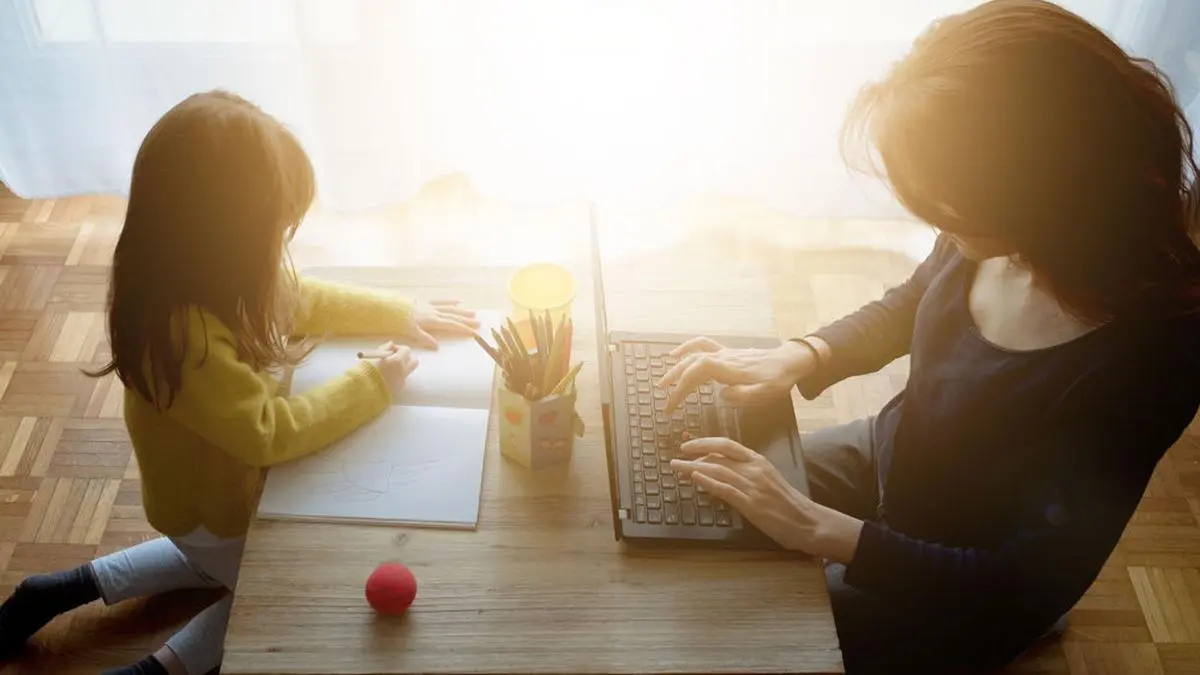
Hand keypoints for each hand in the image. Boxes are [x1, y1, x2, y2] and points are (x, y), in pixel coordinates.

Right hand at [369, 342, 418, 398]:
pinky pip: (400, 381)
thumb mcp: (372, 356)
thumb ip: (384, 349)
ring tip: (387, 370)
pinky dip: (396, 378)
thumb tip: (391, 344)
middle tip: (394, 359)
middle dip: (406, 359)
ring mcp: (401, 382)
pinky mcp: (398, 390)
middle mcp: (403, 371)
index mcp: (397, 361)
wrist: (362, 392)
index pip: (406, 350)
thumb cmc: (364, 371)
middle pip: (414, 361)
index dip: (398, 349)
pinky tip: (384, 379)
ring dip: (400, 369)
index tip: (390, 351)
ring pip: (407, 372)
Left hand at [407, 300, 479, 348]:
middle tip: (479, 323)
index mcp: (433, 321)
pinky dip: (449, 301)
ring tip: (473, 313)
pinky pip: (440, 301)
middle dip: (467, 320)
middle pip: (454, 317)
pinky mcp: (426, 302)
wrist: (392, 307)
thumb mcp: (412, 332)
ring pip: (450, 309)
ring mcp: (431, 306)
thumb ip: (425, 338)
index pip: (452, 325)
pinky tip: (458, 301)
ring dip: (462, 311)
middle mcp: (435, 313)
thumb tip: (437, 347)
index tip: (474, 332)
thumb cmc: (401, 321)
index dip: (463, 328)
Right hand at [656, 337, 816, 410]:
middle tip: (664, 400)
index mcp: (728, 368)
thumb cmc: (778, 379)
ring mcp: (723, 352)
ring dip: (676, 367)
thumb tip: (721, 395)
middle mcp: (722, 357)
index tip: (672, 404)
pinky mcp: (727, 352)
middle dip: (674, 381)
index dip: (680, 387)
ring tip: (663, 382)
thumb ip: (743, 396)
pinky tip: (676, 354)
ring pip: (693, 355)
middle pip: (690, 364)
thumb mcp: (765, 393)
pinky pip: (702, 345)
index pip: (696, 373)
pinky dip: (686, 348)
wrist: (789, 360)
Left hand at [670, 436, 816, 551]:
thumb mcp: (768, 480)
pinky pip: (726, 489)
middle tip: (676, 458)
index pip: (727, 445)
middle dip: (694, 455)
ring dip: (693, 468)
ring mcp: (753, 486)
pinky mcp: (752, 504)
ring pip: (718, 470)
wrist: (807, 522)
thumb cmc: (788, 504)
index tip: (689, 446)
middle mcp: (754, 469)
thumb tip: (722, 471)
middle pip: (718, 456)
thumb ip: (747, 473)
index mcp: (759, 461)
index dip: (705, 443)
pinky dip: (709, 482)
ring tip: (677, 468)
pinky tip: (696, 479)